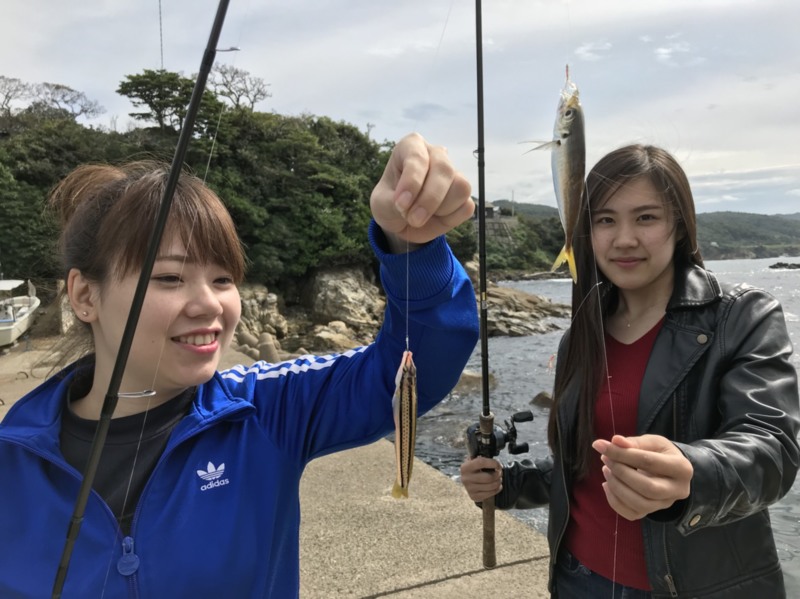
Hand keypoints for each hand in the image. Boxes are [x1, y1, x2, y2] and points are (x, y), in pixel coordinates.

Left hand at [371, 132, 473, 249]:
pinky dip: (450, 219)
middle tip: (413, 219)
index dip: (412, 182)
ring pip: (460, 187)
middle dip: (429, 199)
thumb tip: (411, 203)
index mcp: (411, 146)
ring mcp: (453, 174)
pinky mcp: (464, 195)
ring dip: (439, 209)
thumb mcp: (381, 204)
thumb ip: (392, 202)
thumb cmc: (390, 204)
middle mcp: (436, 154)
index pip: (418, 157)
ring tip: (420, 217)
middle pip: (444, 170)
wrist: (402, 222)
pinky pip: (466, 206)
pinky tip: (435, 217)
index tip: (400, 204)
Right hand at [460, 456, 501, 501]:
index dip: (493, 463)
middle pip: (488, 478)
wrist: (468, 480)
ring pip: (491, 486)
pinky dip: (497, 489)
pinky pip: (490, 494)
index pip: (481, 462)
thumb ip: (482, 458)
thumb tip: (495, 461)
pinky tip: (497, 486)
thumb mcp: (475, 461)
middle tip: (500, 473)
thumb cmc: (475, 469)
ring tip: (499, 479)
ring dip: (498, 482)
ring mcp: (469, 489)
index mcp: (465, 467)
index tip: (499, 465)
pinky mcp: (474, 496)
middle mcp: (465, 478)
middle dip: (498, 475)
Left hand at [592, 434, 692, 520]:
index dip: (622, 454)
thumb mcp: (652, 442)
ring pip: (640, 504)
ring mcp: (666, 504)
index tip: (600, 445)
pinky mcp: (652, 513)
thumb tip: (615, 441)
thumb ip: (634, 442)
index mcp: (681, 468)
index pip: (648, 462)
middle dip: (621, 473)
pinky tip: (607, 484)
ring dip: (617, 487)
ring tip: (606, 470)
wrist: (668, 471)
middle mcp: (678, 490)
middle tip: (606, 459)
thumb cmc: (659, 453)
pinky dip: (614, 500)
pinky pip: (631, 514)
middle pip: (648, 488)